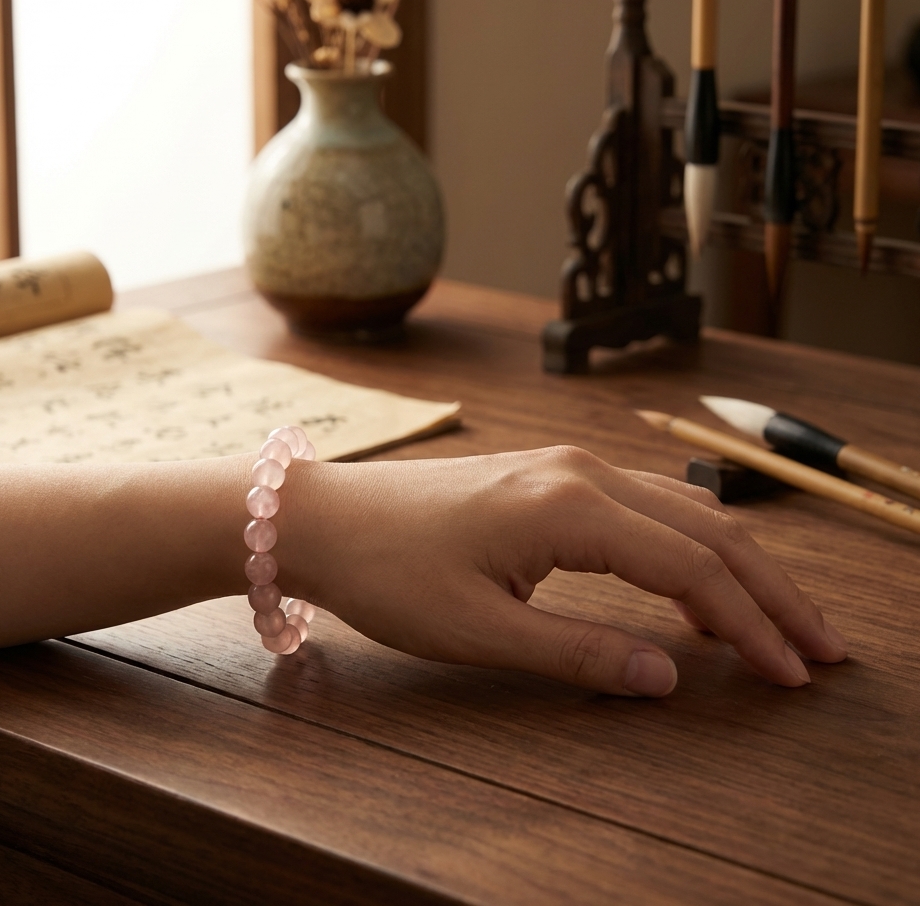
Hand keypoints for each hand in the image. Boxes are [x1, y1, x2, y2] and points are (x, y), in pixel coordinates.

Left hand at [278, 446, 847, 695]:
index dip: (751, 624)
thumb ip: (579, 653)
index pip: (691, 567)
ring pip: (682, 511)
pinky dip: (687, 547)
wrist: (324, 518)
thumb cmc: (388, 572)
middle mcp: (581, 473)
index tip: (794, 675)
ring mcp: (566, 467)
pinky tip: (696, 589)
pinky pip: (643, 508)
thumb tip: (668, 676)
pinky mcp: (549, 477)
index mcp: (569, 507)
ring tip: (777, 622)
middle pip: (707, 528)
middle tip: (820, 648)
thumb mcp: (479, 630)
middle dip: (770, 589)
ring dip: (735, 565)